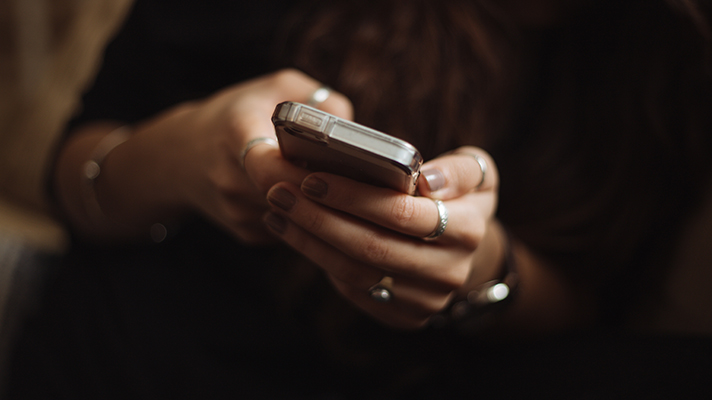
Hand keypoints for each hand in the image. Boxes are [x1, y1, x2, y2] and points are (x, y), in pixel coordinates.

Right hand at [122, 69, 351, 242]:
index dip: (304, 172)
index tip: (335, 168)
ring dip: (320, 207)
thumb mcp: (276, 87)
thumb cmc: (238, 115)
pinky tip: (316, 199)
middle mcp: (230, 178)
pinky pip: (289, 229)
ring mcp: (236, 212)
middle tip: (360, 182)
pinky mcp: (246, 233)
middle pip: (289, 196)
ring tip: (345, 189)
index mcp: (235, 134)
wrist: (181, 157)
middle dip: (325, 192)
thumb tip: (354, 132)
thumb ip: (319, 100)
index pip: (269, 165)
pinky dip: (307, 217)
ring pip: (295, 217)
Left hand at [263, 146, 501, 328]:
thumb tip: (427, 180)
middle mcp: (449, 272)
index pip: (401, 213)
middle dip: (319, 218)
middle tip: (280, 192)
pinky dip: (319, 259)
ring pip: (355, 272)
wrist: (463, 250)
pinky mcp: (403, 317)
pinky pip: (353, 289)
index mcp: (468, 230)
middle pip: (371, 247)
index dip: (353, 197)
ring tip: (278, 210)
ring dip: (309, 240)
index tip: (312, 178)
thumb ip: (459, 170)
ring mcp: (426, 300)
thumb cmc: (458, 198)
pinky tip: (294, 233)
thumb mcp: (476, 173)